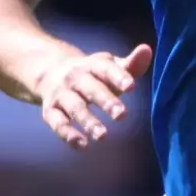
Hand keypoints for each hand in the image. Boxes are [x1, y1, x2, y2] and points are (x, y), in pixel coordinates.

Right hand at [38, 42, 152, 149]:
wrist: (49, 71)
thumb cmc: (92, 75)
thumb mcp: (109, 67)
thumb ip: (130, 64)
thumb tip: (147, 50)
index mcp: (92, 65)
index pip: (106, 69)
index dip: (118, 77)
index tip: (131, 86)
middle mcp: (74, 77)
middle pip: (90, 89)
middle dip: (105, 101)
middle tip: (122, 115)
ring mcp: (61, 94)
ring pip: (74, 107)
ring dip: (88, 121)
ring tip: (103, 136)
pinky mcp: (50, 111)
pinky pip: (58, 123)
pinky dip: (68, 135)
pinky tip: (83, 145)